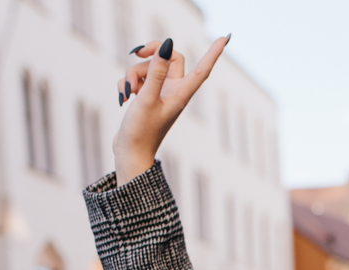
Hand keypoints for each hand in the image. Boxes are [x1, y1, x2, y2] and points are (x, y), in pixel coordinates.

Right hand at [113, 35, 229, 185]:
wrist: (129, 153)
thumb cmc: (141, 131)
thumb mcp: (146, 99)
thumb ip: (155, 72)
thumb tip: (166, 46)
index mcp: (181, 93)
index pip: (202, 69)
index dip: (213, 52)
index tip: (224, 38)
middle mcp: (174, 91)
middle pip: (169, 58)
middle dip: (151, 53)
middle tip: (136, 52)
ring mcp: (161, 93)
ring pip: (148, 67)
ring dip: (133, 74)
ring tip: (128, 93)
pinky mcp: (148, 95)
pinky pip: (138, 78)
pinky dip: (127, 82)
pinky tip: (124, 97)